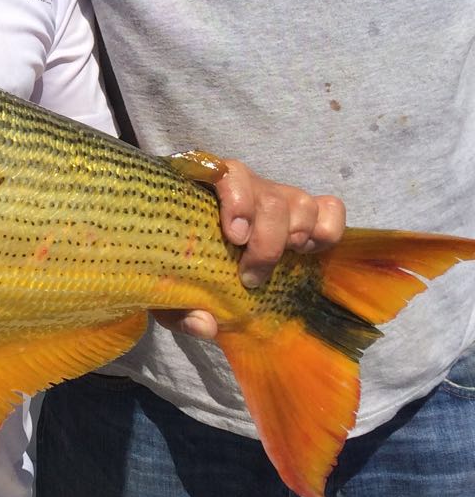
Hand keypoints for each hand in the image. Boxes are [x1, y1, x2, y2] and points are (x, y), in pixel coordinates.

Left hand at [154, 155, 345, 340]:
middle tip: (252, 277)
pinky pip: (328, 207)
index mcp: (200, 190)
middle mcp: (241, 185)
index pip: (222, 172)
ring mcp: (272, 194)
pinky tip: (308, 250)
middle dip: (267, 243)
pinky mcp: (300, 210)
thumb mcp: (167, 294)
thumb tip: (205, 324)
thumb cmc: (177, 270)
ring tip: (284, 259)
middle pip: (270, 199)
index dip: (236, 200)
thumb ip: (176, 310)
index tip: (235, 237)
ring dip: (297, 235)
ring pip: (300, 201)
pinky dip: (327, 228)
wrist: (194, 260)